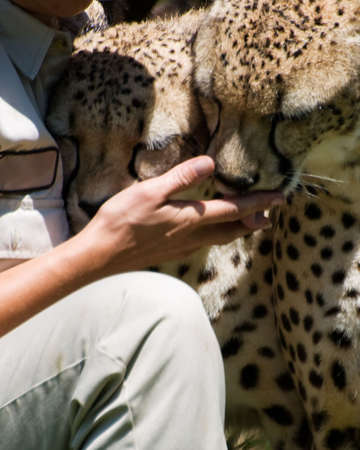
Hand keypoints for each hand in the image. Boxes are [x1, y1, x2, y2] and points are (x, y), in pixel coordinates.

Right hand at [80, 156, 283, 274]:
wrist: (102, 256)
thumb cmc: (123, 221)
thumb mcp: (150, 192)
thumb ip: (181, 178)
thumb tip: (210, 164)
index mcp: (192, 220)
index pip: (235, 210)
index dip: (260, 203)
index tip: (281, 198)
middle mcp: (193, 237)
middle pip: (233, 229)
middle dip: (254, 220)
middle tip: (271, 213)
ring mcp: (183, 247)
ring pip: (220, 238)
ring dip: (238, 228)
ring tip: (249, 221)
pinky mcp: (172, 252)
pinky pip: (205, 243)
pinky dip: (218, 234)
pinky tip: (211, 230)